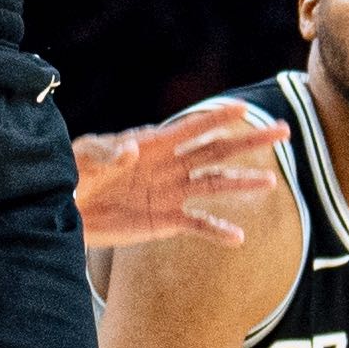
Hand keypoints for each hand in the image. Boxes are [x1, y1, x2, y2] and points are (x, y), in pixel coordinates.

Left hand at [74, 109, 286, 246]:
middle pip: (216, 151)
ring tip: (270, 183)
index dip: (217, 117)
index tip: (245, 109)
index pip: (192, 127)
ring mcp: (171, 193)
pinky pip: (198, 225)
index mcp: (153, 144)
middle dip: (249, 142)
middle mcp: (170, 166)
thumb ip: (107, 154)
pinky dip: (217, 231)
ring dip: (242, 182)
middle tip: (283, 131)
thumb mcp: (84, 159)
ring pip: (215, 185)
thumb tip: (131, 151)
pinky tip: (238, 238)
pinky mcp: (166, 221)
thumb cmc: (72, 175)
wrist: (65, 210)